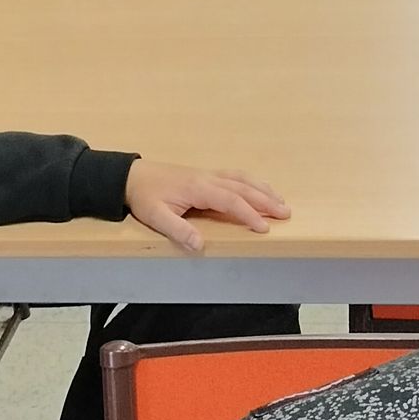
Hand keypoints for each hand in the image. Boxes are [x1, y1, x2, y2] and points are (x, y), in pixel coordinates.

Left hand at [126, 160, 288, 253]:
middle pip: (243, 187)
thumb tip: (200, 245)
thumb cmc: (145, 196)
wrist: (133, 177)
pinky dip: (251, 182)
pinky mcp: (205, 175)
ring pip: (242, 179)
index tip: (265, 228)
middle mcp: (207, 178)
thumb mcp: (156, 217)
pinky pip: (234, 176)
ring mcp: (208, 174)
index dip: (249, 214)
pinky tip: (259, 188)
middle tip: (286, 213)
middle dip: (265, 200)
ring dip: (262, 189)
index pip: (231, 200)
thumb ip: (178, 230)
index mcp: (198, 188)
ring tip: (281, 201)